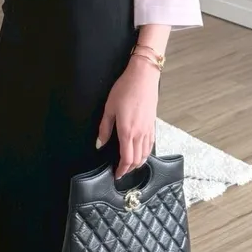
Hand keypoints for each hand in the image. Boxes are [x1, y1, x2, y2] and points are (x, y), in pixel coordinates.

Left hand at [97, 58, 158, 179]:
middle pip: (137, 160)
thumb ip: (104, 128)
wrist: (143, 77)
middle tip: (121, 171)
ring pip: (145, 154)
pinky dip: (146, 153)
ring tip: (130, 165)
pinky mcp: (152, 124)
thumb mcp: (109, 108)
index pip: (126, 159)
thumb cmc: (125, 89)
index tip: (116, 174)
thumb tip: (99, 144)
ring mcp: (148, 129)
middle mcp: (140, 133)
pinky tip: (142, 152)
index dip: (121, 170)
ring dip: (138, 163)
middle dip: (129, 169)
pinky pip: (150, 144)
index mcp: (127, 131)